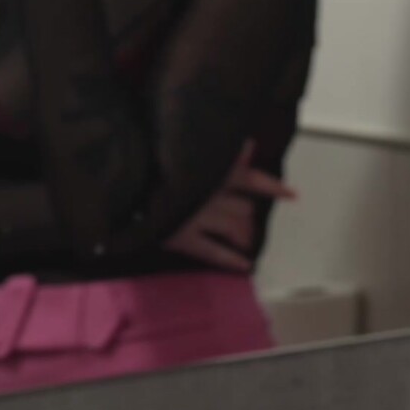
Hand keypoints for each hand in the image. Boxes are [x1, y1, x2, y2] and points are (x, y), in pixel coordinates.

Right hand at [162, 141, 297, 272]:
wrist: (117, 182)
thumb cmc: (149, 161)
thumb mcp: (183, 150)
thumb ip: (218, 150)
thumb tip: (248, 144)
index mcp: (212, 171)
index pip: (251, 178)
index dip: (273, 187)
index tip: (293, 194)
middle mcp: (211, 195)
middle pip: (243, 209)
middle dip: (247, 215)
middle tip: (246, 221)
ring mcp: (197, 218)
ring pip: (234, 228)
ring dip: (243, 234)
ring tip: (246, 238)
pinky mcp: (180, 238)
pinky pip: (213, 253)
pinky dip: (231, 260)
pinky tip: (245, 266)